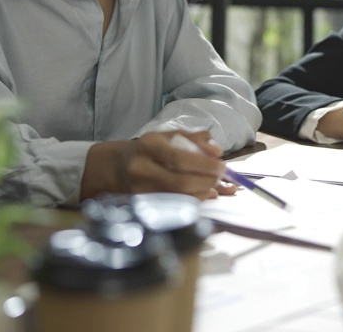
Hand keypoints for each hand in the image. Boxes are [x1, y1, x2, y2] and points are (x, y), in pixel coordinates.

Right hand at [82, 131, 226, 200]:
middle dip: (206, 181)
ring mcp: (141, 189)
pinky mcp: (144, 205)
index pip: (179, 158)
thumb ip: (196, 139)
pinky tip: (201, 193)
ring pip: (179, 198)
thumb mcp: (171, 136)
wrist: (121, 166)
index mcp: (149, 146)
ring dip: (203, 192)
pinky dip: (194, 200)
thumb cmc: (152, 149)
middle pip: (180, 182)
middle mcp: (142, 168)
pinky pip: (175, 206)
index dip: (203, 164)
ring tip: (212, 184)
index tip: (221, 166)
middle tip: (219, 177)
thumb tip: (216, 151)